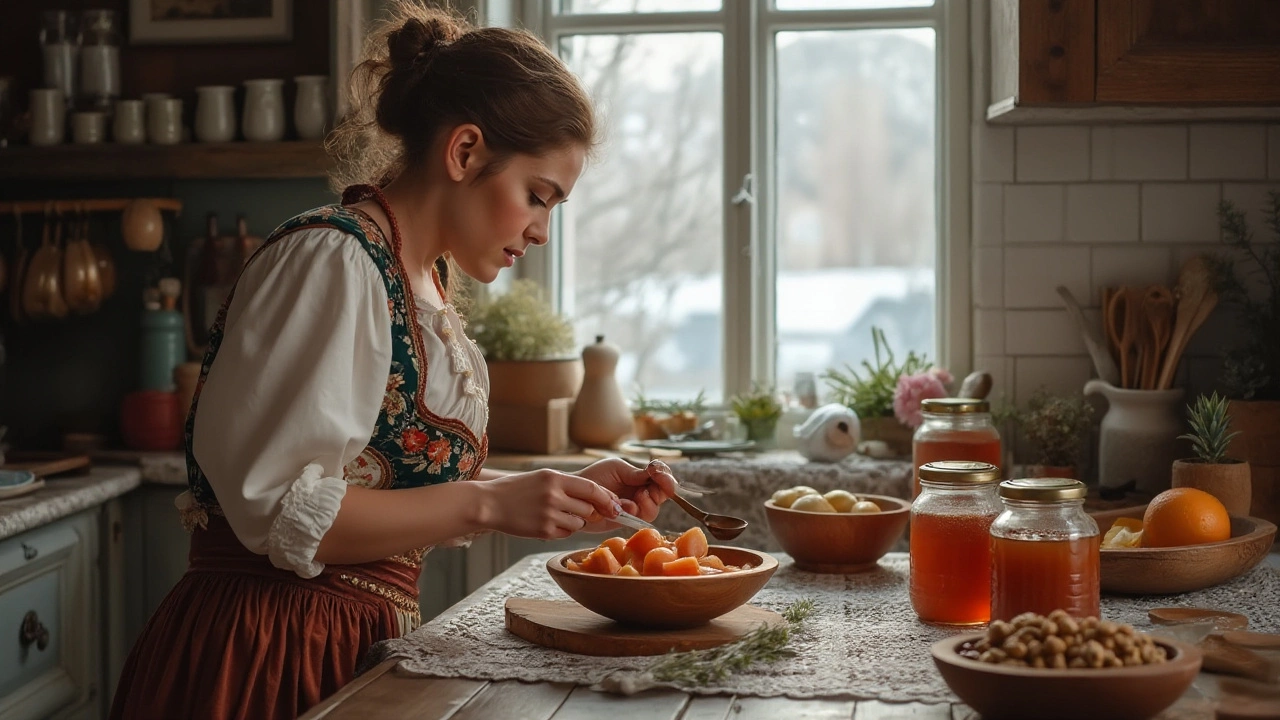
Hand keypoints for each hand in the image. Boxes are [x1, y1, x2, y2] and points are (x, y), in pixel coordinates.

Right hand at [476, 469, 620, 539]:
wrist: (489, 503)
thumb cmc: (517, 489)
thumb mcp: (543, 477)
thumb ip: (568, 485)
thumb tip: (597, 498)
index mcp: (555, 478)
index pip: (592, 489)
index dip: (607, 498)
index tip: (616, 505)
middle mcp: (554, 496)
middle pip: (589, 509)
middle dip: (590, 512)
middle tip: (580, 511)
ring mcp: (549, 515)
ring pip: (579, 524)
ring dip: (575, 522)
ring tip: (557, 514)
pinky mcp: (544, 531)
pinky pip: (566, 534)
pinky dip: (562, 530)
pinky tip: (547, 522)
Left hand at [576, 458, 679, 530]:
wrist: (575, 494)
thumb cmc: (593, 477)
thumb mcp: (616, 468)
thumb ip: (636, 473)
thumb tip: (656, 472)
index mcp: (640, 478)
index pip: (662, 477)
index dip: (666, 477)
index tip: (660, 474)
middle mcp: (641, 493)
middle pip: (663, 495)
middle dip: (660, 491)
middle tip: (646, 488)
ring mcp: (634, 509)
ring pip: (654, 510)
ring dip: (648, 503)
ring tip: (637, 496)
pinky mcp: (626, 521)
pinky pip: (639, 520)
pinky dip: (634, 511)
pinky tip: (622, 506)